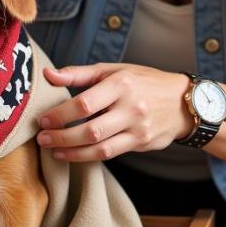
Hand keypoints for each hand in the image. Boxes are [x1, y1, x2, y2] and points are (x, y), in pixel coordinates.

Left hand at [37, 63, 189, 161]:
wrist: (183, 102)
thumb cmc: (142, 82)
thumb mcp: (113, 70)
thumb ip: (78, 74)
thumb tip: (47, 75)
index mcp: (121, 84)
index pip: (85, 103)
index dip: (60, 114)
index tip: (43, 119)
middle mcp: (131, 107)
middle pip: (90, 129)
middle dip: (62, 136)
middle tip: (42, 138)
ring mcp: (138, 128)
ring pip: (100, 147)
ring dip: (72, 152)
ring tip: (53, 150)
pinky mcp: (141, 143)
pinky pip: (110, 154)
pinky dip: (88, 156)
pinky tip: (72, 154)